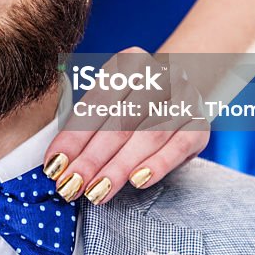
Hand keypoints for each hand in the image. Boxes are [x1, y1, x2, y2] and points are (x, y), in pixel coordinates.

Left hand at [42, 47, 209, 203]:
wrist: (179, 95)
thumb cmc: (132, 104)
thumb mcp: (108, 104)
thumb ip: (84, 128)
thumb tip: (58, 164)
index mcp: (130, 62)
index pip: (96, 103)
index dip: (73, 137)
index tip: (54, 166)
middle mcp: (160, 74)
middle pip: (120, 121)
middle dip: (92, 158)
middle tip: (72, 185)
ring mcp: (184, 97)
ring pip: (147, 135)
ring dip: (119, 167)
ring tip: (97, 191)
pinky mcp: (200, 123)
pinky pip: (179, 145)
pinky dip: (157, 164)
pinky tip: (136, 181)